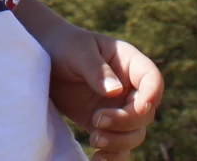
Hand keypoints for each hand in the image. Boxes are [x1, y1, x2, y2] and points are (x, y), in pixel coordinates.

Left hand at [41, 24, 162, 157]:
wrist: (44, 60)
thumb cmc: (63, 46)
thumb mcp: (77, 51)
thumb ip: (96, 69)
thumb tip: (115, 92)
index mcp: (129, 63)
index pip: (152, 79)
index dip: (152, 95)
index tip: (140, 107)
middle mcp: (129, 88)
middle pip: (145, 113)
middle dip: (125, 122)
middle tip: (96, 120)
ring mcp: (118, 109)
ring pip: (135, 134)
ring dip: (119, 141)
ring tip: (94, 138)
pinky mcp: (105, 126)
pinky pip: (119, 147)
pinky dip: (113, 156)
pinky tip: (97, 158)